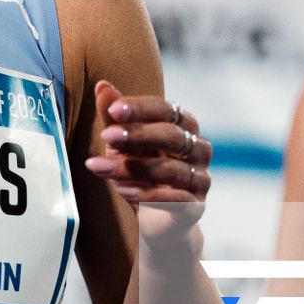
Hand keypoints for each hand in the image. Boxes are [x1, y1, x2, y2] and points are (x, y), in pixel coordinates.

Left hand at [84, 80, 211, 241]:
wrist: (152, 218)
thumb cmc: (138, 171)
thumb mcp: (121, 143)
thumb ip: (114, 117)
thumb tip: (101, 85)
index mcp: (184, 126)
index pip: (166, 110)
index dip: (141, 108)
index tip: (113, 109)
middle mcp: (199, 148)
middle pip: (172, 136)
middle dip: (138, 135)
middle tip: (107, 136)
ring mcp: (201, 178)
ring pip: (170, 169)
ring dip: (133, 168)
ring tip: (102, 168)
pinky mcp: (196, 206)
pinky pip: (176, 198)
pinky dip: (147, 194)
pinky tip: (122, 190)